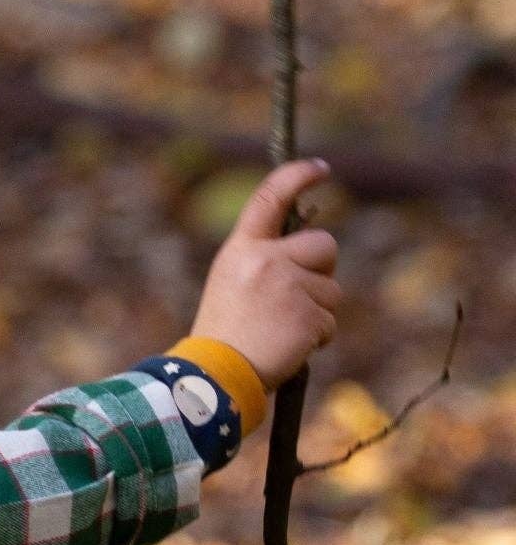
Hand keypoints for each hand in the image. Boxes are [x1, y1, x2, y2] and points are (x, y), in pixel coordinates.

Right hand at [189, 157, 340, 393]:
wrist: (214, 376)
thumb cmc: (222, 333)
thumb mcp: (232, 283)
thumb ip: (265, 261)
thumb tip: (314, 248)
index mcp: (241, 250)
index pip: (270, 199)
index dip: (297, 177)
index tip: (320, 168)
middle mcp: (266, 260)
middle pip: (324, 245)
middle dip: (321, 269)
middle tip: (296, 296)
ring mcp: (290, 287)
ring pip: (331, 289)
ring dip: (316, 311)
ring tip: (281, 330)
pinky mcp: (308, 315)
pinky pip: (330, 321)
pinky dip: (316, 338)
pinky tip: (288, 347)